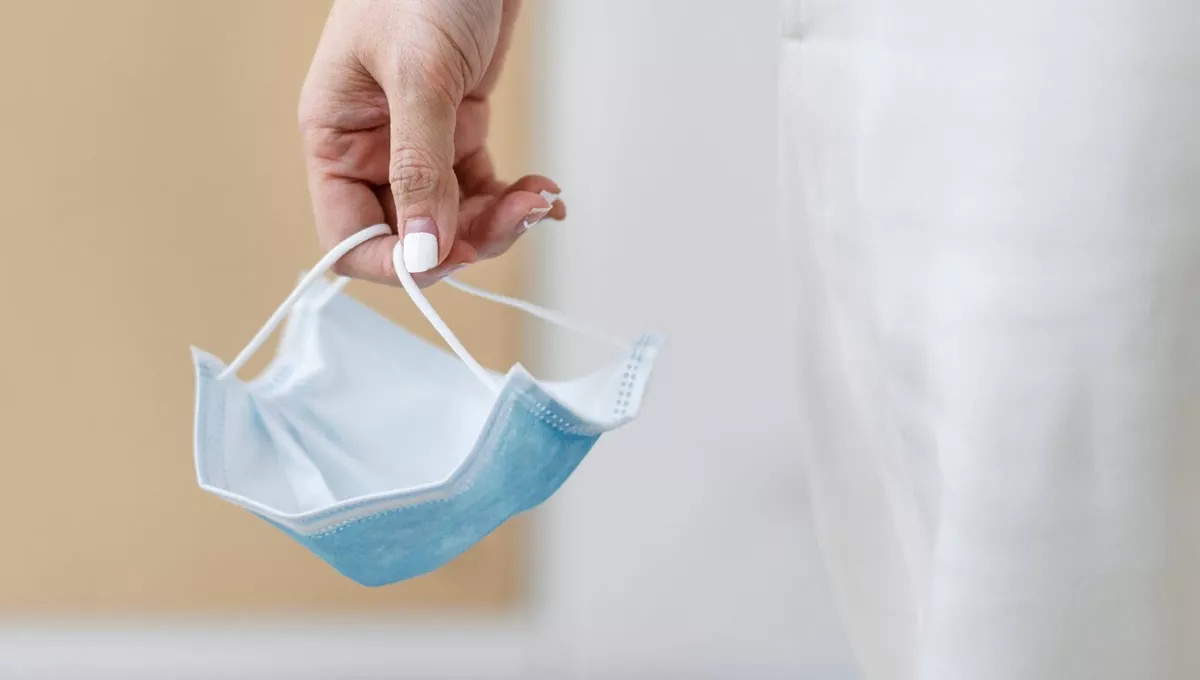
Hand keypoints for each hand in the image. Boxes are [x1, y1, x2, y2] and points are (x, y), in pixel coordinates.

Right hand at [299, 0, 563, 285]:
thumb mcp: (420, 74)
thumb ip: (419, 167)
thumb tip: (421, 251)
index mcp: (335, 137)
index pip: (349, 235)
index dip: (395, 261)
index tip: (443, 259)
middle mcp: (371, 148)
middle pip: (410, 234)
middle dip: (463, 240)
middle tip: (515, 219)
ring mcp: (418, 141)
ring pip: (453, 217)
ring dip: (499, 221)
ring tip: (540, 198)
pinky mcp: (459, 128)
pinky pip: (481, 189)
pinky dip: (513, 199)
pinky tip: (543, 191)